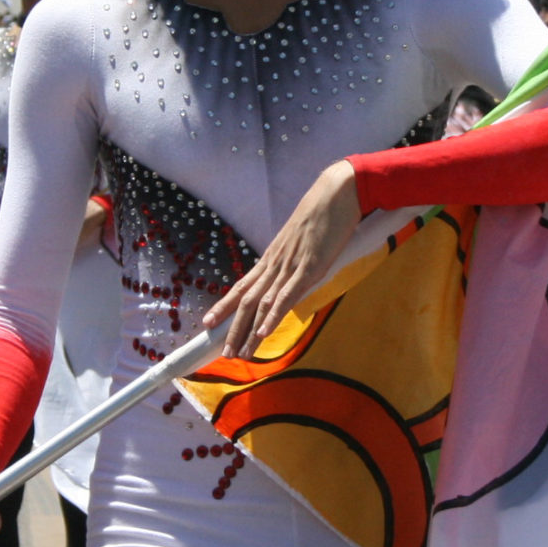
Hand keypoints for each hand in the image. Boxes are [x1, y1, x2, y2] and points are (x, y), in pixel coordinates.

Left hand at [204, 159, 361, 358]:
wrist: (338, 192)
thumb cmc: (324, 214)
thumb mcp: (304, 241)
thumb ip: (296, 261)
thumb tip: (295, 276)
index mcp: (272, 258)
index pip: (242, 286)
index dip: (225, 305)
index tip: (210, 322)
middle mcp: (275, 264)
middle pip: (246, 301)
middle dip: (233, 328)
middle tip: (224, 353)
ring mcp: (289, 266)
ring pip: (262, 304)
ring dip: (249, 331)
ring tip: (240, 354)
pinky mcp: (308, 267)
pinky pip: (286, 296)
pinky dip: (272, 316)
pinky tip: (263, 333)